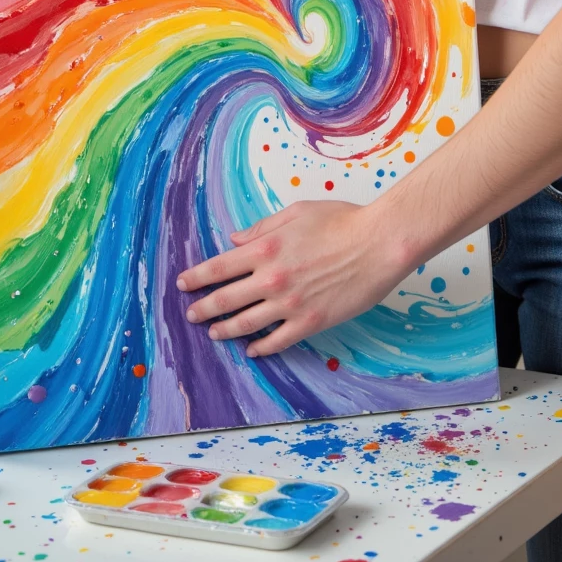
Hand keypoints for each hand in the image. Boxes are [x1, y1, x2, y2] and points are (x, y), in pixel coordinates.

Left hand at [176, 199, 410, 355]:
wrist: (378, 243)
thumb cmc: (341, 220)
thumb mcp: (296, 212)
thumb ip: (262, 228)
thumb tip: (236, 240)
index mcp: (265, 249)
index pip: (218, 267)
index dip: (196, 277)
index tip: (183, 284)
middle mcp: (271, 279)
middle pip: (225, 299)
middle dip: (203, 308)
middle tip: (190, 314)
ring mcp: (289, 304)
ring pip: (245, 324)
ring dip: (225, 330)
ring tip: (214, 333)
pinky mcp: (309, 322)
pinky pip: (276, 341)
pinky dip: (260, 347)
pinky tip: (252, 349)